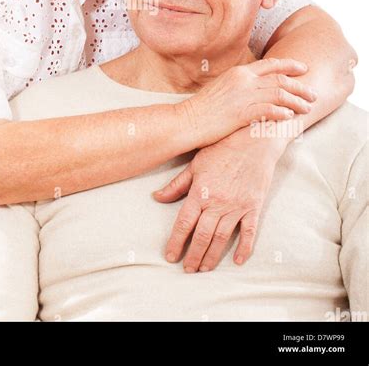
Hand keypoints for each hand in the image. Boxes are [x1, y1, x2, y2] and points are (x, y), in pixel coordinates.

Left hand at [154, 126, 286, 271]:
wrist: (253, 139)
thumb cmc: (222, 148)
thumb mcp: (196, 164)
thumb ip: (177, 184)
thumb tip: (157, 197)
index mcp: (200, 192)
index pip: (184, 223)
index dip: (176, 242)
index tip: (170, 256)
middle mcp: (218, 202)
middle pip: (202, 235)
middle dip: (193, 255)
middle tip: (187, 269)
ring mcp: (237, 206)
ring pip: (222, 238)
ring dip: (212, 256)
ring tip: (204, 269)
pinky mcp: (254, 206)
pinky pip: (249, 232)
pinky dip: (244, 248)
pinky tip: (237, 261)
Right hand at [175, 57, 316, 147]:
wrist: (187, 120)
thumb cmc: (203, 108)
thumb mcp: (222, 87)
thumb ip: (240, 84)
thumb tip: (254, 87)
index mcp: (239, 72)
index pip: (270, 64)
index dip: (290, 65)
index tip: (303, 68)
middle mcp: (243, 80)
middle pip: (280, 78)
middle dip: (300, 86)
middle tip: (312, 94)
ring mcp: (242, 96)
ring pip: (278, 94)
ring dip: (296, 101)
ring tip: (307, 109)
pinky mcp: (241, 113)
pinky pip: (267, 110)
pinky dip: (281, 113)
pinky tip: (289, 117)